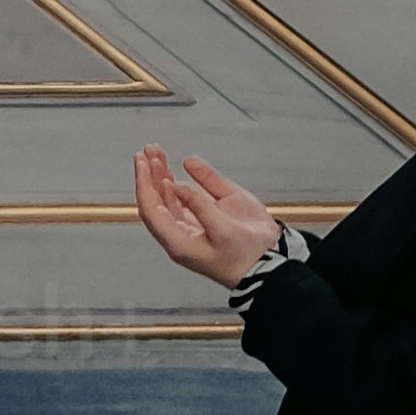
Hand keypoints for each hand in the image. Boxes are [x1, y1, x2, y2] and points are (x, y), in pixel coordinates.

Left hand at [132, 146, 280, 290]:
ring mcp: (199, 222)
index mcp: (180, 243)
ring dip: (163, 174)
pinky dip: (190, 177)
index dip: (144, 186)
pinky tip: (187, 164)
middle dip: (150, 175)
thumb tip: (177, 186)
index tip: (142, 163)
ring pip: (173, 196)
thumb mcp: (222, 231)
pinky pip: (197, 192)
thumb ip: (199, 206)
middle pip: (158, 201)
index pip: (152, 211)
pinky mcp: (216, 213)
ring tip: (156, 153)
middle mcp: (185, 233)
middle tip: (146, 152)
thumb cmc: (247, 258)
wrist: (273, 262)